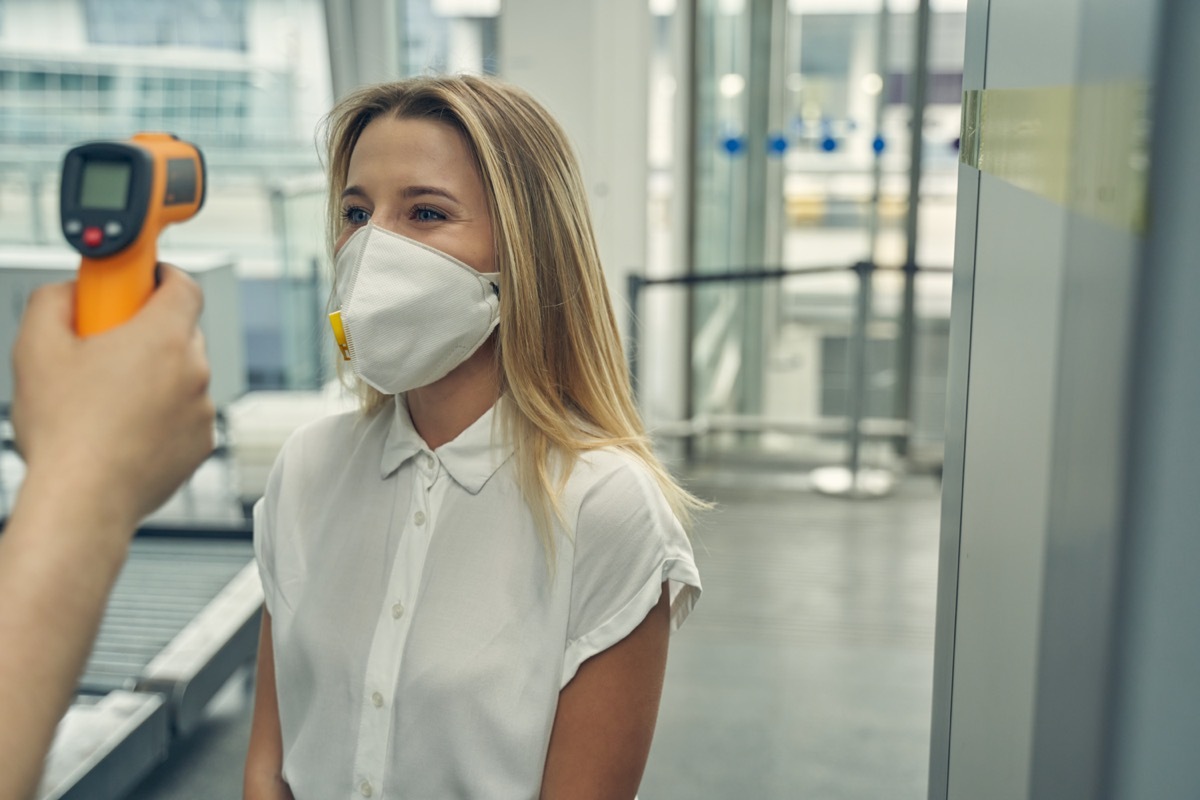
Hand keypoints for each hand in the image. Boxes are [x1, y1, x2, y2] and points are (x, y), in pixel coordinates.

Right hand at [10, 264, 215, 531]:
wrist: (84, 500)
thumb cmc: (65, 430)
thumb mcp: (36, 348)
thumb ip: (53, 301)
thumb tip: (69, 291)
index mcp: (164, 338)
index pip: (184, 285)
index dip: (161, 276)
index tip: (140, 281)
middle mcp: (195, 370)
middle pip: (182, 331)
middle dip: (149, 331)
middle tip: (108, 345)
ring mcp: (202, 410)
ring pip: (183, 376)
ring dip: (156, 377)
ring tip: (109, 399)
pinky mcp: (202, 444)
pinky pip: (185, 415)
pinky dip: (163, 415)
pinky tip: (124, 430)